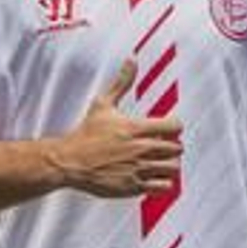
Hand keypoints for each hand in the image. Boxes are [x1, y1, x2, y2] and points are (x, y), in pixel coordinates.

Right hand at [50, 60, 183, 198]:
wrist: (69, 162)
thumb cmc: (86, 133)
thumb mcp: (103, 104)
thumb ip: (122, 82)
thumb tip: (132, 60)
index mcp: (136, 128)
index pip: (175, 126)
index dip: (173, 127)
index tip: (166, 129)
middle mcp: (140, 149)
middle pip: (177, 149)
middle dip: (172, 147)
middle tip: (161, 146)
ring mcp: (138, 169)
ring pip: (173, 169)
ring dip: (168, 165)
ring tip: (158, 162)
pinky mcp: (134, 187)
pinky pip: (163, 186)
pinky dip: (161, 182)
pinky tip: (151, 176)